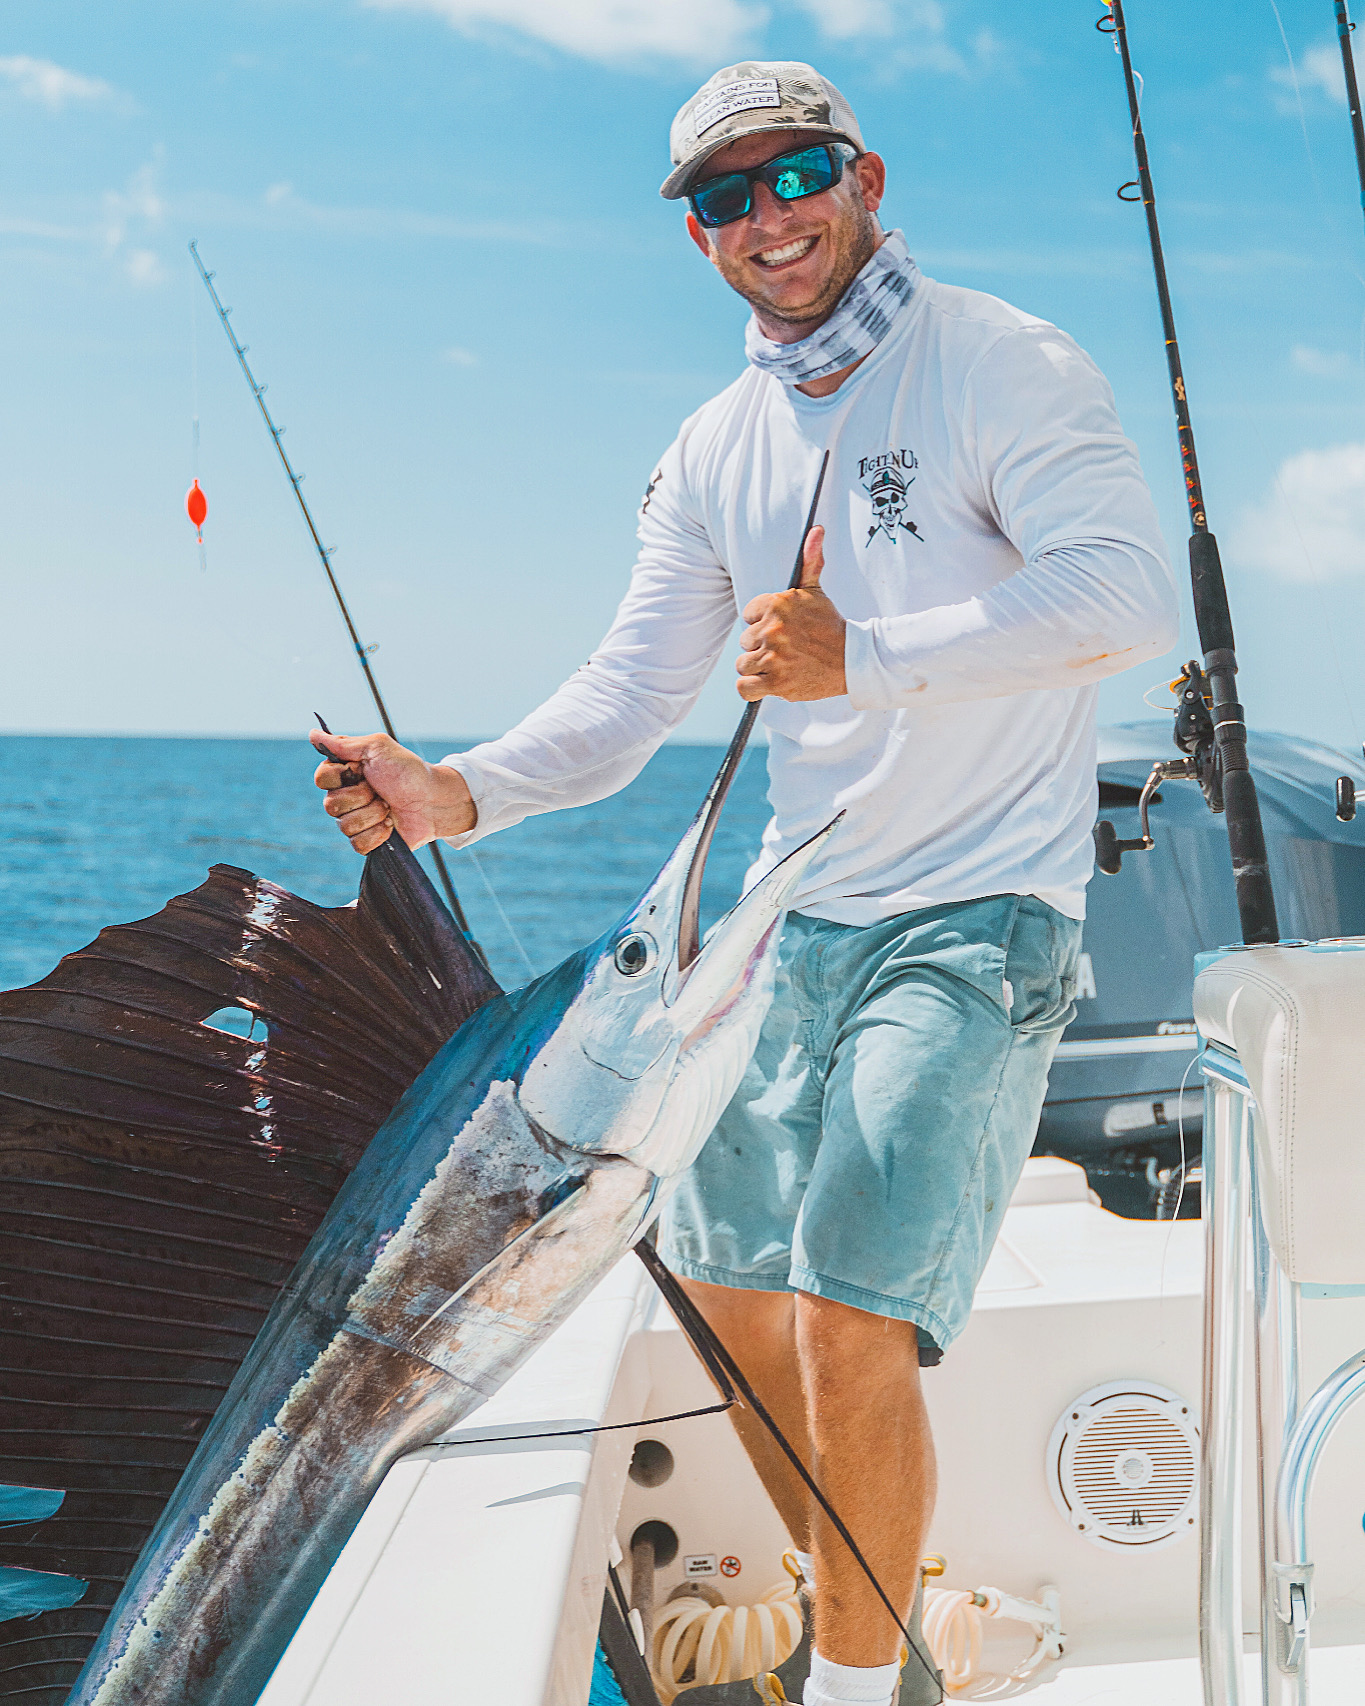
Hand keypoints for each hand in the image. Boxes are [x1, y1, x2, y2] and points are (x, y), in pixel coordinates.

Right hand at [310, 730, 476, 854]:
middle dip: (361, 797)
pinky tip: (390, 825)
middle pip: (330, 805)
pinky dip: (378, 834)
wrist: (434, 800)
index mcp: (346, 774)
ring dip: (373, 815)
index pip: (321, 778)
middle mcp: (347, 797)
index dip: (341, 777)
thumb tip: (311, 734)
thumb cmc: (409, 771)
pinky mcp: (368, 841)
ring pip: (344, 826)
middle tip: (380, 790)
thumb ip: (343, 744)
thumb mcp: (377, 748)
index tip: (362, 770)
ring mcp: (357, 820)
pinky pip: (357, 844)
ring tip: (389, 807)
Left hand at [736, 525, 846, 702]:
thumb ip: (810, 561)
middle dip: (762, 646)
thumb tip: (816, 530)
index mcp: (775, 605)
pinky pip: (744, 687)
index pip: (747, 615)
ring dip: (757, 668)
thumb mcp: (816, 591)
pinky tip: (766, 683)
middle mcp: (771, 631)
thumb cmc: (830, 625)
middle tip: (786, 648)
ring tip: (780, 665)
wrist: (852, 660)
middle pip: (745, 641)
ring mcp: (773, 658)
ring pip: (743, 664)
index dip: (762, 623)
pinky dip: (751, 688)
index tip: (782, 629)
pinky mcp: (776, 683)